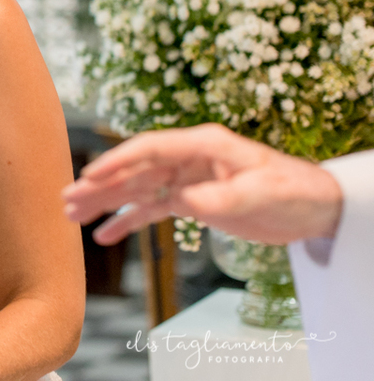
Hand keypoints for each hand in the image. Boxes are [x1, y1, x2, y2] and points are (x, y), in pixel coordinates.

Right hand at [61, 123, 342, 245]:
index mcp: (202, 145)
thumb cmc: (291, 190)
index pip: (150, 149)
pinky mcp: (191, 201)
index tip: (89, 175)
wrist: (314, 207)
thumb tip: (182, 200)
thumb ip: (219, 197)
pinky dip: (127, 222)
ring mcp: (186, 180)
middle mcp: (188, 159)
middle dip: (99, 185)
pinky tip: (104, 235)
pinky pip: (152, 210)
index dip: (118, 161)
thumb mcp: (258, 192)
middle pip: (134, 170)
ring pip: (136, 190)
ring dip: (105, 202)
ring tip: (72, 215)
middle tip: (67, 199)